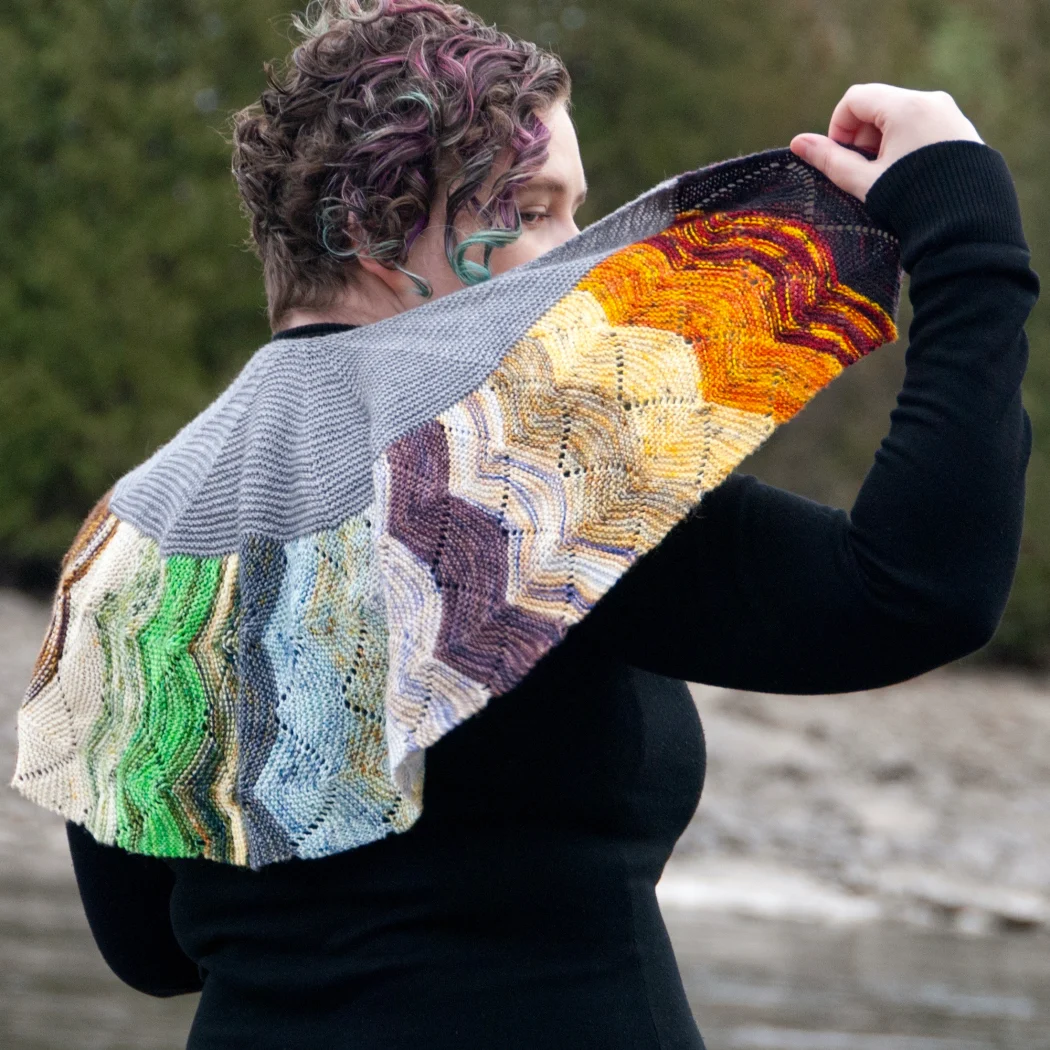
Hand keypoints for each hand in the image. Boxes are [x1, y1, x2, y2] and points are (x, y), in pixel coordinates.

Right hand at [790, 83, 983, 201]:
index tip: (839, 157)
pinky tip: (908, 177)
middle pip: (879, 105)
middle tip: (861, 171)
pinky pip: (923, 126)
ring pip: (901, 116)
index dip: (838, 127)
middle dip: (861, 136)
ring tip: (885, 177)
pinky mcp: (962, 131)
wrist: (966, 225)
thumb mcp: (863, 181)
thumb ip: (829, 160)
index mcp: (905, 107)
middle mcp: (930, 101)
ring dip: (883, 141)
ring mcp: (950, 114)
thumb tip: (797, 143)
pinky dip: (906, 144)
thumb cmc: (910, 203)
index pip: (855, 98)